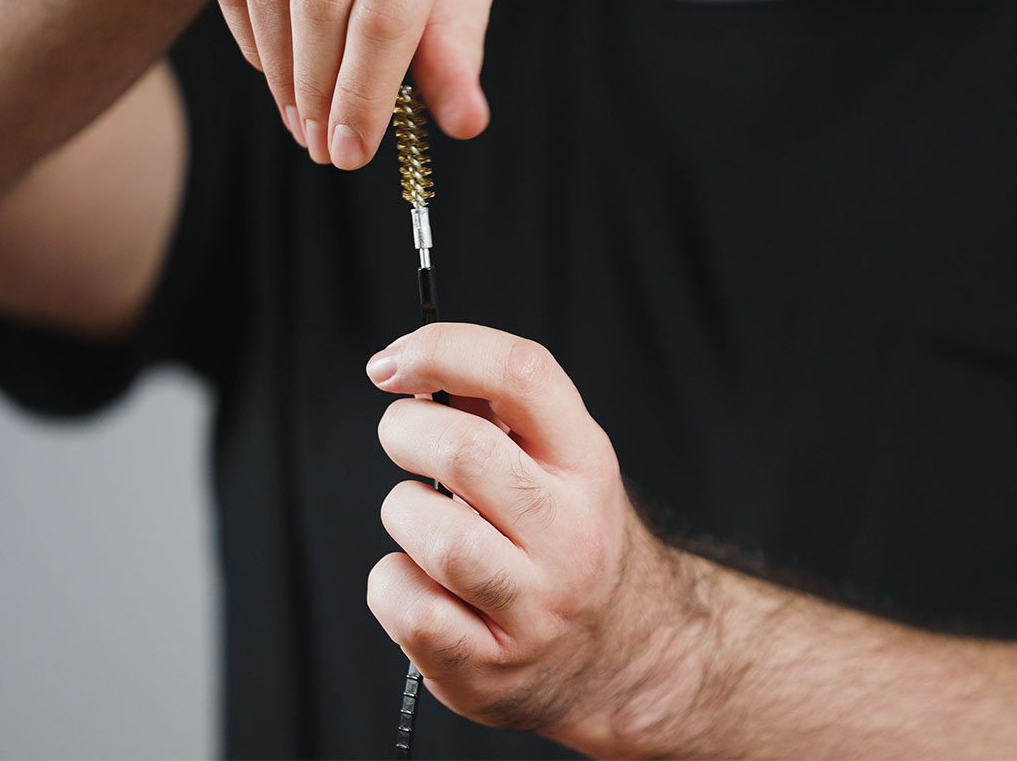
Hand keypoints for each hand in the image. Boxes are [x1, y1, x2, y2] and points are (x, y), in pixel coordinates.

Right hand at [202, 0, 493, 168]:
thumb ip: (455, 41)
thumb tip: (466, 123)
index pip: (387, 14)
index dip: (361, 93)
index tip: (348, 153)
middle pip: (321, 1)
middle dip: (314, 89)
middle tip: (317, 143)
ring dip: (276, 64)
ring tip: (294, 115)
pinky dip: (240, 16)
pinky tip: (265, 61)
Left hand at [364, 323, 697, 745]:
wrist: (624, 655)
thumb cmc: (565, 541)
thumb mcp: (558, 465)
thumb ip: (493, 412)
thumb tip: (411, 366)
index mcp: (586, 464)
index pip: (523, 375)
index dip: (444, 351)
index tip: (392, 364)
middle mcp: (570, 533)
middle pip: (465, 452)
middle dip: (405, 432)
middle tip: (403, 440)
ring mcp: (532, 606)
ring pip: (433, 535)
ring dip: (403, 512)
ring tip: (423, 521)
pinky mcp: (488, 666)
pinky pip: (406, 606)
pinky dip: (392, 584)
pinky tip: (423, 584)